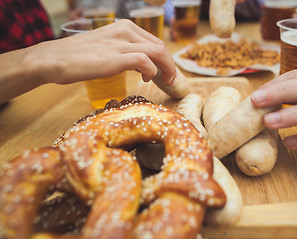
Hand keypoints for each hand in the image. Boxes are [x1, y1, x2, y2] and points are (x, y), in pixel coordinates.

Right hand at [29, 19, 175, 85]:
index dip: (166, 59)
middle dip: (170, 65)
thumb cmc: (80, 57)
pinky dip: (152, 72)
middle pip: (161, 47)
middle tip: (171, 81)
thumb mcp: (108, 47)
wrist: (54, 59)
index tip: (168, 73)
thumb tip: (143, 65)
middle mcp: (126, 30)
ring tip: (164, 82)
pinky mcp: (114, 57)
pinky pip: (145, 62)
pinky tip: (146, 80)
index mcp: (125, 27)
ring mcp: (120, 43)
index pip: (156, 42)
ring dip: (167, 69)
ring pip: (158, 52)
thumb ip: (126, 51)